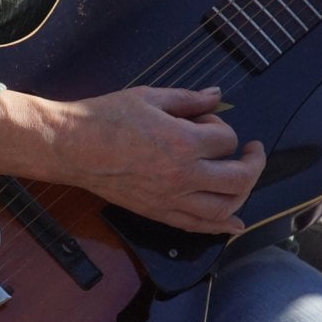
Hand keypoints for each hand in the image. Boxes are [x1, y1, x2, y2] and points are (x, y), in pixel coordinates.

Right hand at [0, 87, 264, 233]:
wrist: (70, 146)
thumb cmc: (104, 117)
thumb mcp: (149, 97)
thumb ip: (188, 99)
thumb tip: (216, 95)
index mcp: (184, 142)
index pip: (227, 139)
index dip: (220, 124)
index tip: (204, 119)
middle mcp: (183, 176)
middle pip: (239, 178)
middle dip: (252, 162)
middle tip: (250, 151)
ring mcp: (171, 198)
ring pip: (225, 207)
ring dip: (242, 194)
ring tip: (241, 179)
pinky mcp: (157, 211)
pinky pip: (197, 225)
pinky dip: (220, 226)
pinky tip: (234, 225)